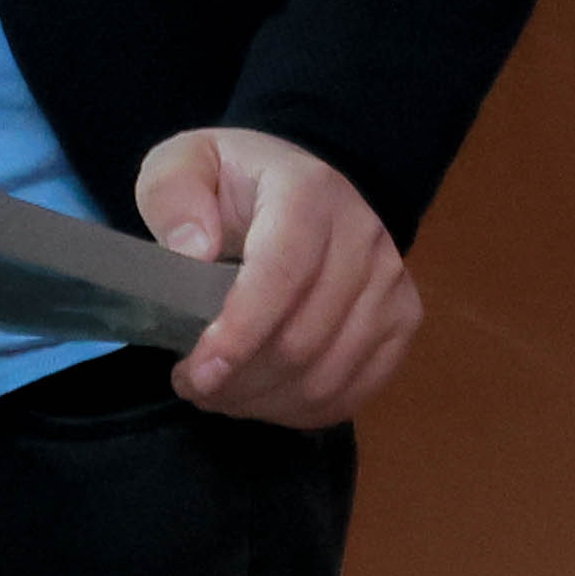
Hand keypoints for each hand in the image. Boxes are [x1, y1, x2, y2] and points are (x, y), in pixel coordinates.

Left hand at [134, 127, 418, 427]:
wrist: (299, 191)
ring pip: (327, 376)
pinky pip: (354, 391)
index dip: (241, 332)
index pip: (284, 272)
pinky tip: (262, 398)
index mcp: (308, 192)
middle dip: (238, 379)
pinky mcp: (401, 322)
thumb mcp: (184, 164)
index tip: (198, 371)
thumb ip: (172, 193)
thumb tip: (193, 250)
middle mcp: (364, 236)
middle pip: (304, 338)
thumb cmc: (233, 185)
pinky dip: (300, 411)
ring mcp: (391, 283)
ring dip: (263, 401)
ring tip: (219, 393)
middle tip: (191, 383)